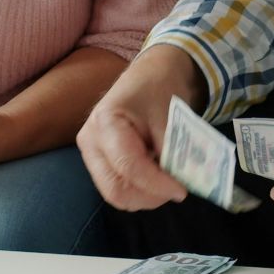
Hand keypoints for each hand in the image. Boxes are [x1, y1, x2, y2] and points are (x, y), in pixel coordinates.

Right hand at [76, 45, 204, 210]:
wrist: (148, 76)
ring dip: (147, 196)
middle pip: (116, 190)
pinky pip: (118, 189)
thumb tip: (179, 183)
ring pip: (116, 195)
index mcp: (105, 122)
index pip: (129, 167)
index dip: (157, 184)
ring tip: (167, 179)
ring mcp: (90, 154)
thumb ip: (171, 151)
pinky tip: (156, 175)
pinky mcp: (98, 163)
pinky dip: (141, 191)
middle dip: (150, 196)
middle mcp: (90, 141)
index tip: (183, 190)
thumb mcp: (169, 115)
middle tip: (176, 189)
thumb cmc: (157, 88)